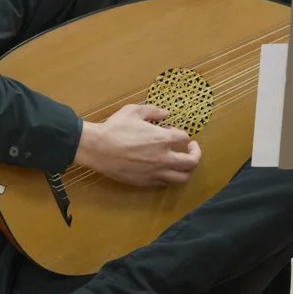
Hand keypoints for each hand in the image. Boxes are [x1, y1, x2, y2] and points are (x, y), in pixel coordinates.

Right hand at [75, 103, 200, 187]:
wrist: (97, 148)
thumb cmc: (115, 128)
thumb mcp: (134, 111)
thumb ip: (153, 110)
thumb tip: (166, 113)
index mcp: (163, 139)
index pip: (184, 138)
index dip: (181, 133)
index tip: (173, 131)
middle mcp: (163, 158)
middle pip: (192, 162)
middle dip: (196, 154)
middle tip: (191, 148)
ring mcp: (155, 172)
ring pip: (182, 177)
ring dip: (186, 169)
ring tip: (182, 163)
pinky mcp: (145, 182)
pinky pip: (165, 183)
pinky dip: (169, 176)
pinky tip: (164, 169)